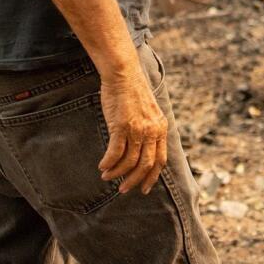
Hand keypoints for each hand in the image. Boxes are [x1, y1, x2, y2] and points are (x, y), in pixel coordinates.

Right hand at [98, 71, 167, 194]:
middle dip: (134, 181)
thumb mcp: (148, 112)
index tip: (144, 188)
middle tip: (123, 189)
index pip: (160, 160)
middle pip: (145, 165)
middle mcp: (151, 131)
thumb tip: (143, 150)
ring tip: (107, 177)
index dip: (152, 177)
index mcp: (160, 128)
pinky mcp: (121, 126)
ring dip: (117, 173)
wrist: (123, 73)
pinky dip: (108, 163)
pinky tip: (102, 167)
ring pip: (129, 162)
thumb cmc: (132, 91)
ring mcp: (137, 129)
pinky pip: (115, 152)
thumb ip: (149, 129)